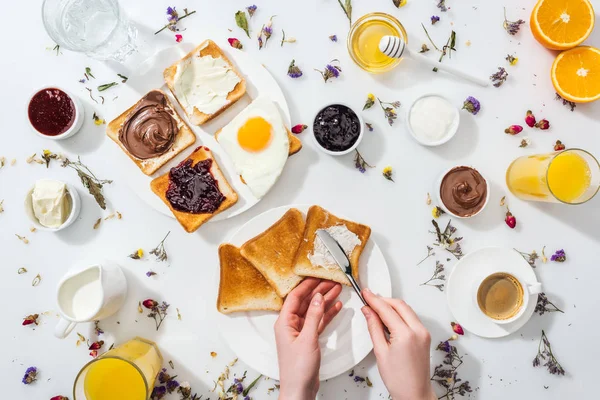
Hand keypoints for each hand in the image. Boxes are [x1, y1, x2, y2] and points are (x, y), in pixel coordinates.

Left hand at [275, 278, 342, 399]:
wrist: (299, 389)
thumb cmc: (297, 369)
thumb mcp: (307, 339)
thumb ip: (314, 317)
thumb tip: (317, 297)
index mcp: (284, 322)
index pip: (295, 297)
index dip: (307, 285)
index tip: (317, 275)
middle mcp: (291, 325)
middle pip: (305, 302)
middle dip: (318, 290)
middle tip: (331, 281)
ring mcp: (300, 331)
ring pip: (313, 310)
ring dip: (325, 300)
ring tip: (337, 290)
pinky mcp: (308, 339)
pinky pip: (318, 321)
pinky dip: (327, 314)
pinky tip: (336, 307)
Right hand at [361, 289, 435, 399]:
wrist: (415, 394)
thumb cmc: (398, 379)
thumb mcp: (380, 352)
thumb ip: (374, 328)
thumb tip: (368, 311)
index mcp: (406, 334)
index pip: (387, 310)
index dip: (374, 299)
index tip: (365, 293)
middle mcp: (418, 330)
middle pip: (399, 305)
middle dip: (383, 299)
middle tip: (369, 298)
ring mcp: (423, 333)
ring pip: (406, 309)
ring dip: (392, 306)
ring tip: (376, 308)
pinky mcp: (425, 336)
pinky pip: (411, 317)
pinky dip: (399, 313)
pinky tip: (389, 317)